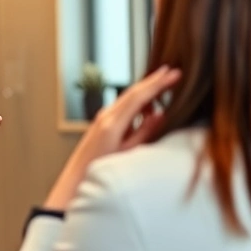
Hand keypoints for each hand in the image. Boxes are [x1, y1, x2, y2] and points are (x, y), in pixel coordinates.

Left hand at [43, 65, 181, 209]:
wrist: (76, 178)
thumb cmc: (101, 169)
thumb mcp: (128, 153)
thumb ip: (145, 132)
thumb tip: (160, 114)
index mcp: (113, 123)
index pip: (139, 96)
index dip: (158, 84)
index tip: (174, 75)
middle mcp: (106, 115)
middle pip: (132, 91)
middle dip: (153, 81)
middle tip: (171, 71)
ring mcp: (102, 117)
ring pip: (127, 97)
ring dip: (145, 91)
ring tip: (165, 88)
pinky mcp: (101, 122)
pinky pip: (122, 106)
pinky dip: (136, 102)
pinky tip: (147, 108)